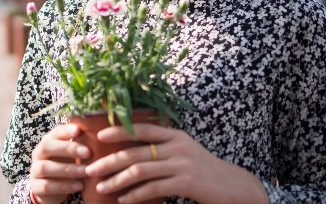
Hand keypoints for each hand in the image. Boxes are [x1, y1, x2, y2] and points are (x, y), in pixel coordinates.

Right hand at [30, 124, 89, 203]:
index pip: (54, 132)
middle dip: (68, 148)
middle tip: (88, 152)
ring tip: (86, 171)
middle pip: (47, 146)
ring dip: (68, 169)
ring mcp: (35, 170)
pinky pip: (47, 186)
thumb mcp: (71, 154)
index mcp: (48, 141)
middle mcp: (38, 153)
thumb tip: (101, 134)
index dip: (66, 130)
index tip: (79, 130)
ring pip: (46, 167)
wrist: (49, 188)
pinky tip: (79, 185)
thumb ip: (80, 144)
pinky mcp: (36, 187)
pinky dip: (64, 186)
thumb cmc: (64, 165)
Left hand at [84, 124, 268, 203]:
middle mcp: (177, 146)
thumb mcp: (185, 152)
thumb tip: (131, 153)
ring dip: (117, 180)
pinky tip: (123, 200)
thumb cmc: (204, 170)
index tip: (98, 135)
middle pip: (135, 152)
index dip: (119, 130)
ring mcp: (182, 163)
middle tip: (90, 168)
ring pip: (140, 171)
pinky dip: (135, 195)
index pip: (142, 128)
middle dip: (109, 161)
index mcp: (175, 135)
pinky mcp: (186, 182)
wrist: (235, 187)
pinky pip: (153, 188)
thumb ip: (162, 148)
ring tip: (101, 187)